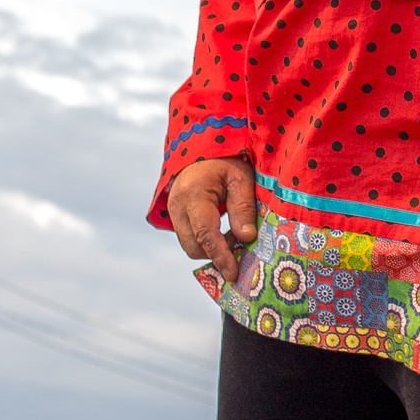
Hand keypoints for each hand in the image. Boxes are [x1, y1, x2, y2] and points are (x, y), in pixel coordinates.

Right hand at [167, 156, 257, 283]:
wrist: (202, 145)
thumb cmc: (226, 158)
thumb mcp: (241, 178)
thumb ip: (243, 208)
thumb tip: (246, 238)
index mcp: (194, 194)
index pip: (205, 234)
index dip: (220, 256)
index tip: (233, 273)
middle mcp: (177, 205)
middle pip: (194, 246)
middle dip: (217, 253)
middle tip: (242, 246)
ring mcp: (173, 210)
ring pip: (189, 245)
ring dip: (211, 248)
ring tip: (234, 236)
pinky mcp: (175, 214)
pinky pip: (189, 237)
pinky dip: (205, 241)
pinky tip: (224, 233)